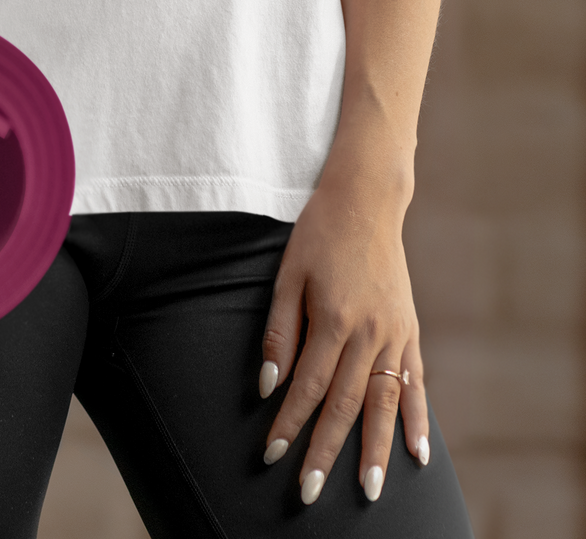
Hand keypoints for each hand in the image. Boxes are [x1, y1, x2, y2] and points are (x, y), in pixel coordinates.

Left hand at [259, 178, 429, 504]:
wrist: (366, 198)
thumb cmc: (318, 232)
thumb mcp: (288, 272)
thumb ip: (280, 330)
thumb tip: (270, 384)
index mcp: (333, 317)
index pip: (307, 385)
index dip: (289, 423)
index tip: (273, 454)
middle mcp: (368, 331)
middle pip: (344, 404)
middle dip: (326, 450)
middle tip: (311, 491)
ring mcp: (394, 332)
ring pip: (384, 402)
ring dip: (376, 449)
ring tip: (371, 491)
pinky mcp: (410, 329)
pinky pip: (415, 382)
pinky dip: (417, 419)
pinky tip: (418, 453)